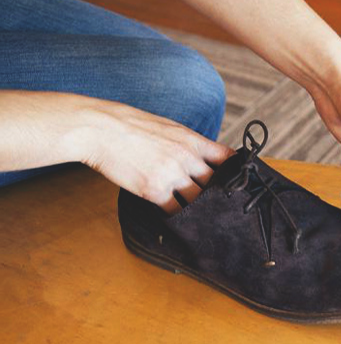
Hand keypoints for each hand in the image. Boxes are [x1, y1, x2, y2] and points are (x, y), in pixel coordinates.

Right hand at [79, 101, 233, 214]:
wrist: (99, 128)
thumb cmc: (130, 124)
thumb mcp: (168, 126)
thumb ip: (187, 143)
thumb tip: (201, 156)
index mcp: (192, 140)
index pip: (227, 158)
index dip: (235, 171)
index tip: (238, 181)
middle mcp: (187, 158)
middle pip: (216, 184)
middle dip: (220, 195)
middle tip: (223, 207)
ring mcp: (172, 175)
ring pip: (199, 201)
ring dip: (200, 209)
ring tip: (203, 218)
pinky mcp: (155, 190)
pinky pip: (175, 211)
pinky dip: (178, 216)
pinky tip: (177, 219)